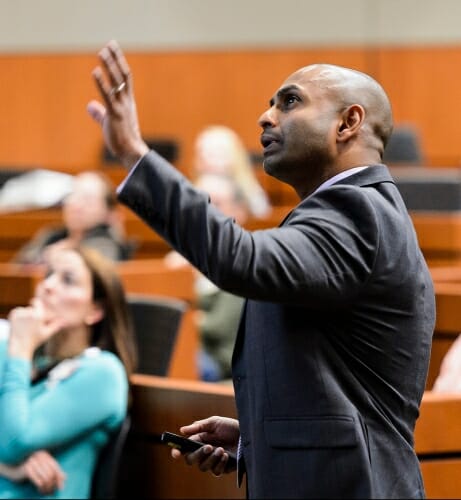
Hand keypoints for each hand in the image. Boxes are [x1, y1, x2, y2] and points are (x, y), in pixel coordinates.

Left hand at [8, 299, 63, 359]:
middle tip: (33, 323)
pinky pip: (18, 311)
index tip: (39, 313)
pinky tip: (20, 324)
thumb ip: (57, 325)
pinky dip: (19, 316)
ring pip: (25, 310)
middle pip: (32, 307)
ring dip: (26, 315)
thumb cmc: (35, 341)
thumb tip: (65, 319)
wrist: (18, 347)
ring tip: (26, 326)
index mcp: (39, 315)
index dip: (39, 307)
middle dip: (34, 313)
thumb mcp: (47, 333)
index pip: (38, 302)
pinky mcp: (13, 314)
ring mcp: (20, 313)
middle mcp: (29, 312)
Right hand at [21, 451, 65, 494]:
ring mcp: (33, 461)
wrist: (13, 467)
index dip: (59, 478)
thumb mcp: (43, 468)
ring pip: (46, 477)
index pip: (56, 468)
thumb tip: (65, 478)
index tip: (60, 488)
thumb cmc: (30, 468)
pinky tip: (40, 489)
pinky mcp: (26, 468)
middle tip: (50, 492)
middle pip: (51, 473)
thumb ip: (53, 471)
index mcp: (46, 455)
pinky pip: (37, 479)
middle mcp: (40, 456)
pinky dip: (41, 486)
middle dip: (52, 485)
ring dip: (47, 487)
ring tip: (44, 492)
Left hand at [87, 40, 148, 168]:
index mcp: (128, 103)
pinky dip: (101, 83)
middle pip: (122, 76)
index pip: (125, 79)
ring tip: (102, 52)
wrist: (132, 153)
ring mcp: (122, 108)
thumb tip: (90, 106)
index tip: (114, 49)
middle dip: (116, 59)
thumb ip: (100, 113)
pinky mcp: (115, 115)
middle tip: (110, 44)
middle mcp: (127, 102)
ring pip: (116, 82)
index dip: (120, 63)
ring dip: (109, 66)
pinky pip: (108, 96)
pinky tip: (95, 71)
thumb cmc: (123, 140)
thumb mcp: (111, 123)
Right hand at [171, 416, 239, 475]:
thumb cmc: (229, 427)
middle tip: (209, 446)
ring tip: (221, 449)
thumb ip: (199, 426)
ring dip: (211, 458)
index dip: (176, 451)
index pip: (183, 449)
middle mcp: (202, 453)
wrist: (246, 434)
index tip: (176, 453)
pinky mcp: (221, 468)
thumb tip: (182, 430)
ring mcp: (211, 461)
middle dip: (198, 454)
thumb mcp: (214, 422)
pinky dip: (220, 463)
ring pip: (203, 467)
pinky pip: (215, 471)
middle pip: (190, 460)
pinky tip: (226, 455)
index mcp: (198, 441)